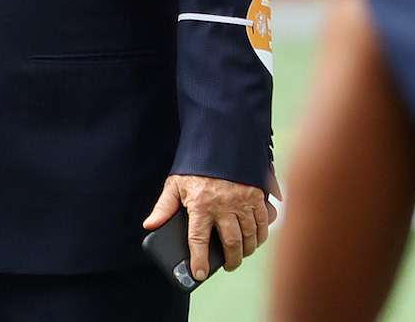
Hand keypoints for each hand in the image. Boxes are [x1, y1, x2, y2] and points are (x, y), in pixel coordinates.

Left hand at [144, 174, 271, 279]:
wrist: (219, 141)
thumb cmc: (195, 166)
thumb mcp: (175, 183)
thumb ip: (164, 206)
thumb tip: (149, 225)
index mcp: (200, 204)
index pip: (198, 240)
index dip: (198, 260)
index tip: (198, 274)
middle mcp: (223, 205)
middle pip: (231, 243)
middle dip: (232, 260)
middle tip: (229, 266)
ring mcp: (243, 200)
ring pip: (250, 236)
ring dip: (247, 249)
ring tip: (241, 254)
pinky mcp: (257, 194)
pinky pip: (264, 221)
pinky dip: (262, 234)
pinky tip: (256, 239)